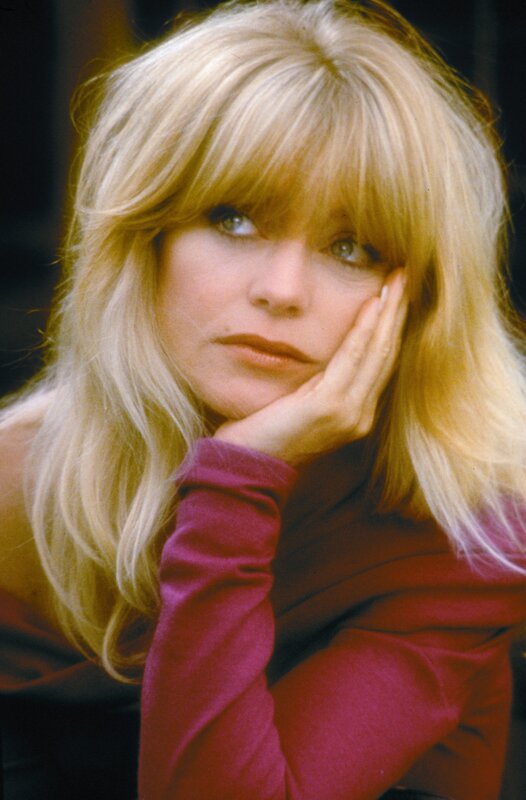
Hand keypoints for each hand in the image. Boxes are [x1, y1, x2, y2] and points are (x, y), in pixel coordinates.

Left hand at [213, 269, 407, 464]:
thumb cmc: (265, 432)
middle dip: (397, 313)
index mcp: (354, 413)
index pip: (380, 363)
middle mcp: (359, 414)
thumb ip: (318, 382)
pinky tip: (372, 305)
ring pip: (377, 353)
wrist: (246, 465)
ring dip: (388, 314)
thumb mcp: (299, 402)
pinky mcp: (329, 407)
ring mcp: (348, 413)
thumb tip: (324, 353)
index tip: (397, 294)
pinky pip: (352, 359)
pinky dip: (364, 330)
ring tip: (397, 282)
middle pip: (386, 354)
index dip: (391, 327)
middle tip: (405, 277)